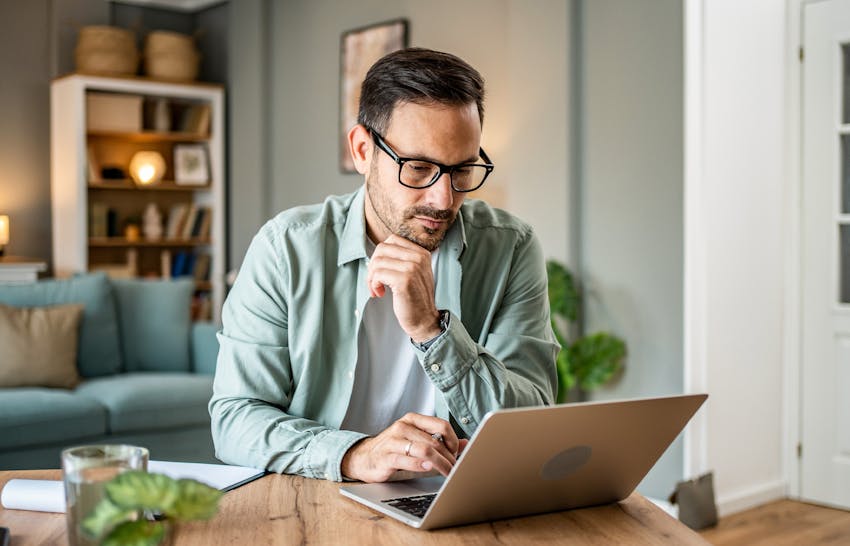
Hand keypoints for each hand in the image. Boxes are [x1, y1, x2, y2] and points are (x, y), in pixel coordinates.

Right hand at [341, 413, 461, 482]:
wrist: (365, 458)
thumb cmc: (394, 450)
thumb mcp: (417, 442)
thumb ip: (440, 442)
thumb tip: (465, 444)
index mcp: (413, 419)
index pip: (441, 425)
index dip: (453, 440)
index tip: (457, 454)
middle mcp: (403, 426)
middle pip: (435, 441)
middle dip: (449, 457)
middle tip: (454, 468)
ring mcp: (393, 440)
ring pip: (425, 449)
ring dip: (440, 463)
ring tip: (447, 472)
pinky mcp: (386, 456)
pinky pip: (407, 459)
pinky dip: (420, 464)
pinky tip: (428, 468)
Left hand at [367, 235, 440, 341]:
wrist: (424, 319)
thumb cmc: (415, 299)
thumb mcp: (414, 273)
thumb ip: (401, 260)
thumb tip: (377, 254)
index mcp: (422, 253)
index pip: (392, 240)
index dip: (381, 255)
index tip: (381, 270)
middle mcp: (419, 258)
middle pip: (382, 249)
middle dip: (373, 265)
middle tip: (374, 281)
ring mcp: (412, 268)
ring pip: (377, 261)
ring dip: (371, 278)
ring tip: (377, 289)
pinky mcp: (404, 280)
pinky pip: (378, 274)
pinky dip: (374, 284)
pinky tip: (380, 293)